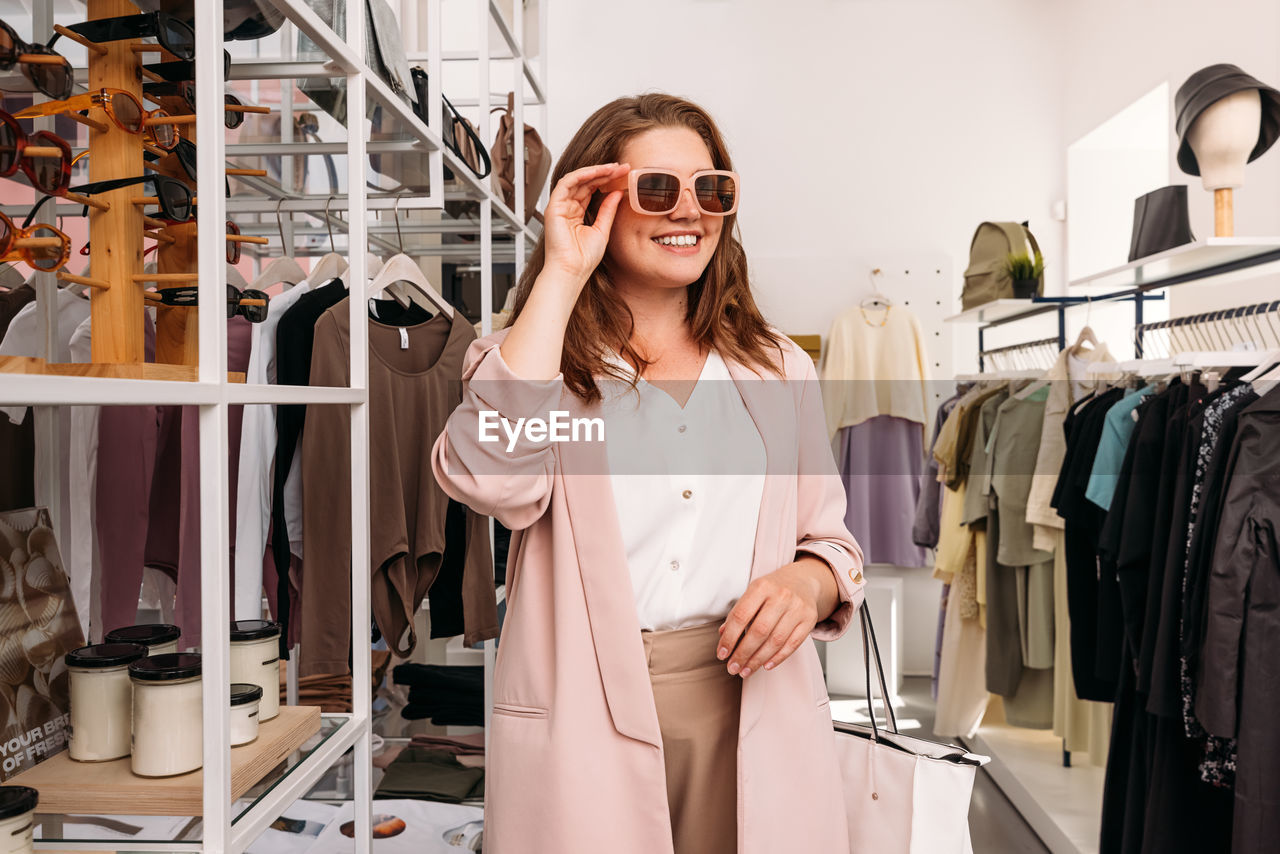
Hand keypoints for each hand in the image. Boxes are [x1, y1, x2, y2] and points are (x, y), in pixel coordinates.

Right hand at [541, 162, 629, 285]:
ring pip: (577, 179)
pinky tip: (596, 172)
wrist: (572, 271)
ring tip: (612, 168)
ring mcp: (560, 206)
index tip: (624, 174)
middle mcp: (567, 208)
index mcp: (577, 214)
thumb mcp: (602, 229)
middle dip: (604, 173)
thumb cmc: (583, 259)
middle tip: (622, 167)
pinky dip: (581, 175)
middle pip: (586, 182)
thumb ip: (608, 210)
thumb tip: (617, 193)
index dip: (607, 180)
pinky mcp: (554, 207)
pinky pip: (567, 183)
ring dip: (595, 171)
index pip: (592, 190)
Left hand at [717, 558, 836, 677]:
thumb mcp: (752, 594)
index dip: (729, 638)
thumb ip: (738, 613)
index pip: (741, 616)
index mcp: (761, 586)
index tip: (722, 654)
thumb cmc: (772, 590)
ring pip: (776, 641)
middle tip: (733, 668)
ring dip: (758, 660)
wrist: (802, 580)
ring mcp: (797, 607)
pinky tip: (765, 665)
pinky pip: (793, 644)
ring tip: (746, 670)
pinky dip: (778, 658)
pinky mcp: (810, 619)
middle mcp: (781, 595)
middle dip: (743, 654)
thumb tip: (723, 636)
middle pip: (759, 631)